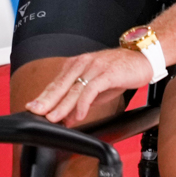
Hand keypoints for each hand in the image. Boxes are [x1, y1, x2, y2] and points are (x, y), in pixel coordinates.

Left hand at [25, 48, 152, 126]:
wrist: (144, 57)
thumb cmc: (120, 71)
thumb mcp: (97, 89)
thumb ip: (81, 102)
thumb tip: (66, 119)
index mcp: (77, 65)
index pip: (56, 83)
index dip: (43, 97)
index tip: (32, 109)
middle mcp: (83, 63)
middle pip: (60, 85)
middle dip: (46, 101)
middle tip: (35, 113)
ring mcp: (94, 67)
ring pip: (73, 88)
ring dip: (62, 105)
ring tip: (53, 118)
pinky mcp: (107, 73)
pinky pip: (92, 89)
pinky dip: (84, 103)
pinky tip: (80, 114)